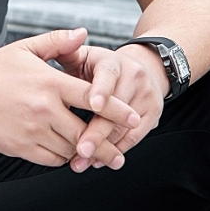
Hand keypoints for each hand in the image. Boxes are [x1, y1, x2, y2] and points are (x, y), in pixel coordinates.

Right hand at [0, 29, 140, 168]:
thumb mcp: (26, 49)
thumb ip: (58, 42)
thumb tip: (84, 34)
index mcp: (50, 82)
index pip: (94, 99)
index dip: (117, 111)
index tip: (134, 119)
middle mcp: (44, 108)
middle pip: (87, 133)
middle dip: (107, 146)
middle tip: (121, 155)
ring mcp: (32, 130)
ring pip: (70, 148)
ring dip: (83, 153)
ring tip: (97, 157)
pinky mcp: (20, 146)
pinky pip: (51, 158)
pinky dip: (62, 158)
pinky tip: (66, 154)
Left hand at [55, 41, 167, 172]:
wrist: (143, 66)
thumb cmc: (103, 66)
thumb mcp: (85, 55)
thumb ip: (66, 53)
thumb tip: (55, 49)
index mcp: (113, 61)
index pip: (108, 75)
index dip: (101, 91)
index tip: (94, 105)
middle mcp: (133, 77)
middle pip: (116, 109)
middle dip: (96, 132)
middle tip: (79, 149)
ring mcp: (146, 96)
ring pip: (124, 127)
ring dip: (103, 148)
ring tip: (81, 160)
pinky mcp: (154, 114)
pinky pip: (135, 137)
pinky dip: (115, 150)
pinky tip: (98, 160)